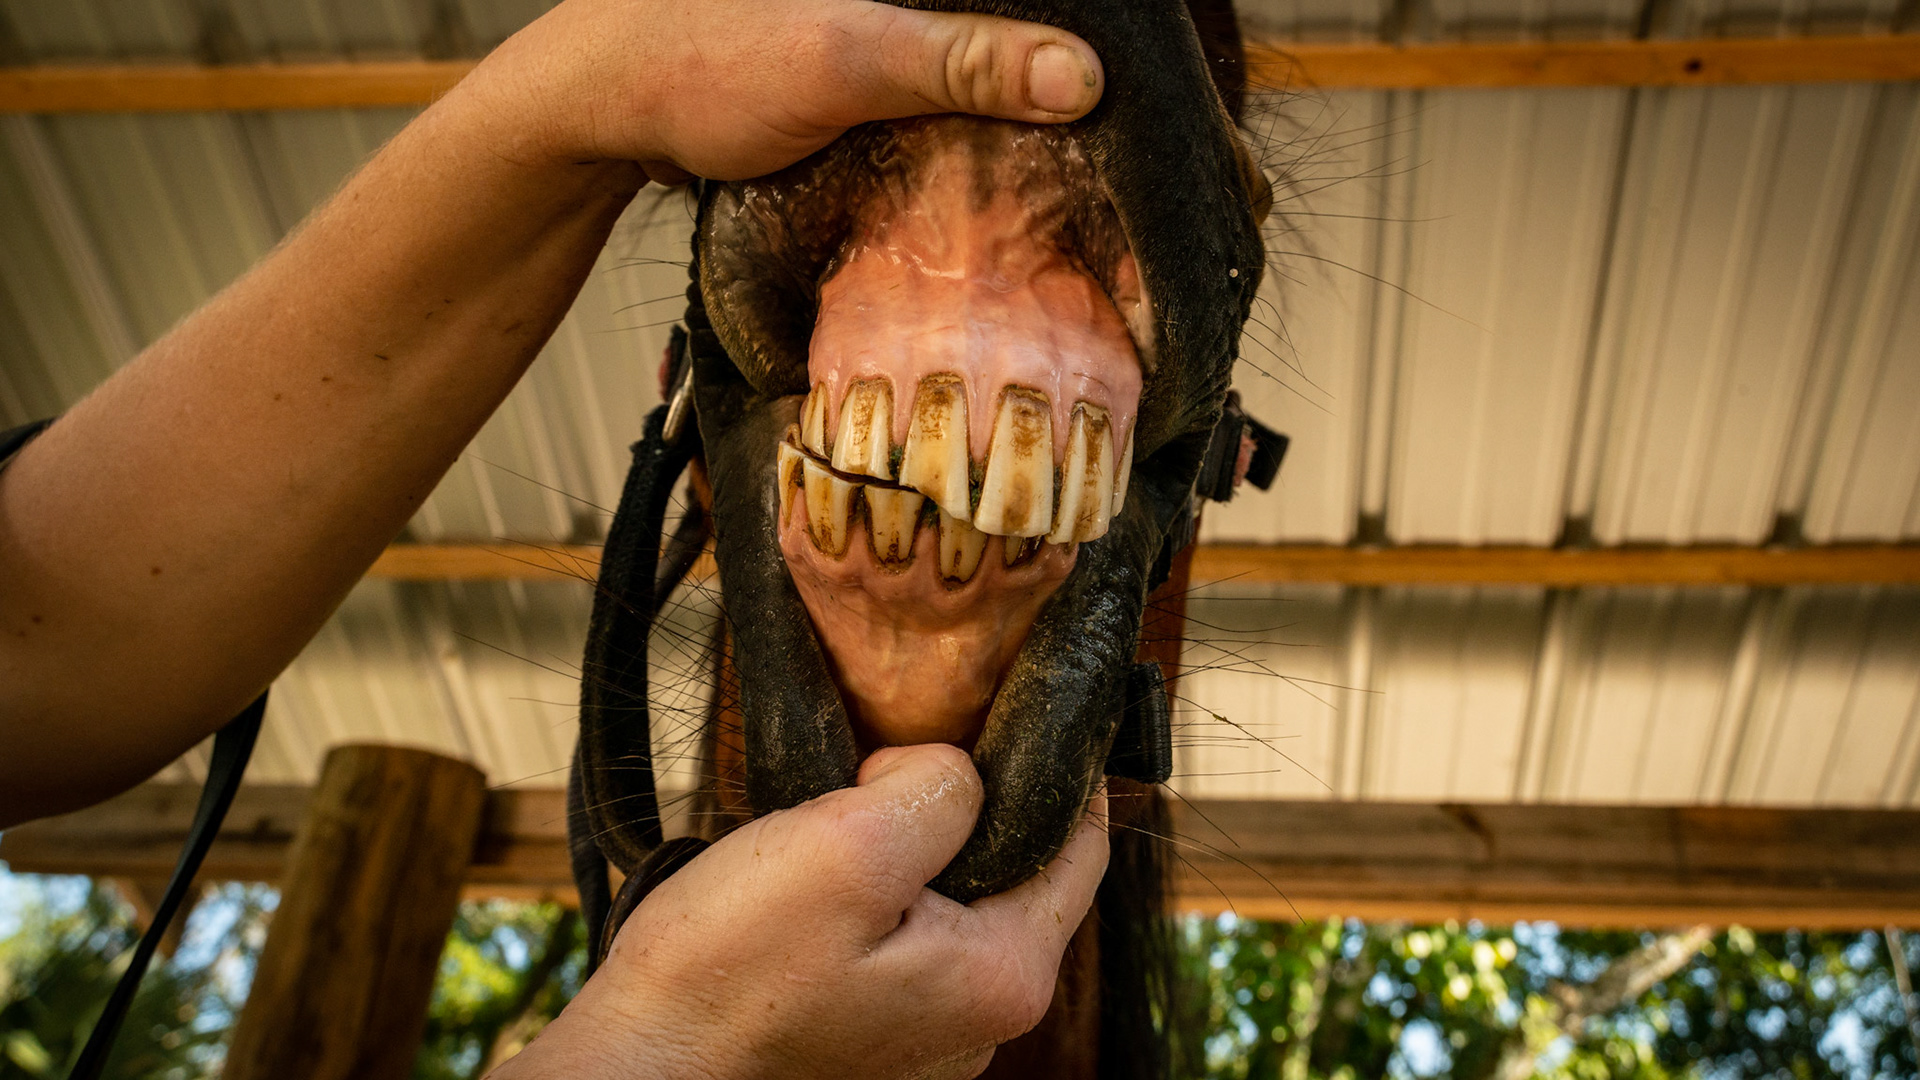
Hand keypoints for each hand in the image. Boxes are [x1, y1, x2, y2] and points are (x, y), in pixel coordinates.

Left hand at [464, 0, 1103, 180]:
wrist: (599, 109)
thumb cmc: (698, 59)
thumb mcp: (846, 60)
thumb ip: (962, 63)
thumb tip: (1078, 78)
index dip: (1071, 25)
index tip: (1110, 78)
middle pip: (992, 19)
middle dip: (1035, 62)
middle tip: (1092, 113)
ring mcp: (862, 14)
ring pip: (956, 45)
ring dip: (996, 91)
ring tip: (1055, 134)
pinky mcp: (842, 55)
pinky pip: (921, 78)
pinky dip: (951, 113)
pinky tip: (977, 152)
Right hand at [495, 744, 1108, 1079]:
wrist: (637, 1070)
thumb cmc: (728, 977)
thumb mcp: (846, 845)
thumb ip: (936, 789)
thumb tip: (956, 768)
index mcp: (1004, 974)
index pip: (1079, 847)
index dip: (1049, 769)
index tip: (1002, 713)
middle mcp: (982, 1019)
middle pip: (1010, 871)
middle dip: (956, 809)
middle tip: (874, 775)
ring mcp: (927, 1036)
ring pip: (948, 902)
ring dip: (903, 854)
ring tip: (829, 832)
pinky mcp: (872, 1036)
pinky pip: (898, 941)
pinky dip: (868, 900)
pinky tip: (809, 890)